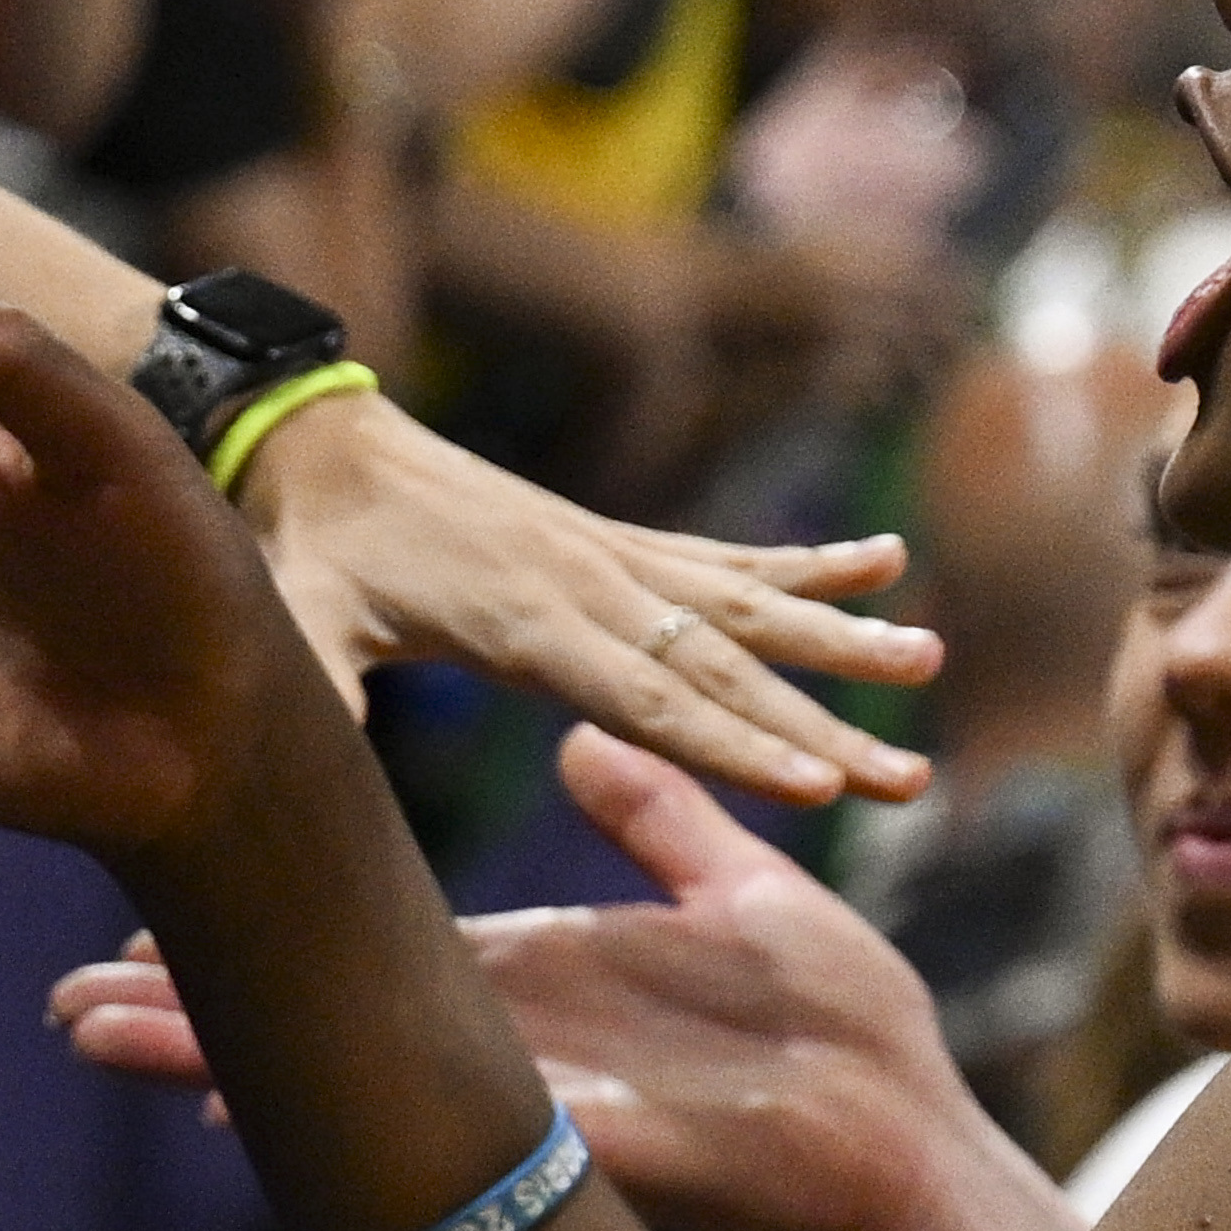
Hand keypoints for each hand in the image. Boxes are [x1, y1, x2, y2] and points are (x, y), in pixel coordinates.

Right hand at [57, 723, 971, 1230]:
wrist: (906, 1128)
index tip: (160, 912)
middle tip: (64, 998)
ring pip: (350, 1069)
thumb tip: (604, 744)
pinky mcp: (579, 1141)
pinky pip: (437, 1122)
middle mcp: (513, 1036)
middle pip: (328, 1008)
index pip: (376, 941)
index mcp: (545, 972)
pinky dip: (341, 1112)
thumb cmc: (840, 1027)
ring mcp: (530, 1096)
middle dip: (197, 1005)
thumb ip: (666, 822)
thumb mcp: (742, 888)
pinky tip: (238, 1100)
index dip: (278, 927)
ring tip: (102, 1041)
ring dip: (223, 1059)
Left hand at [232, 384, 938, 805]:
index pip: (650, 699)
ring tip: (929, 657)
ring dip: (842, 639)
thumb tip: (309, 786)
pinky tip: (886, 559)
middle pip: (728, 668)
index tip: (819, 787)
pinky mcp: (622, 543)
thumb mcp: (300, 631)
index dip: (737, 747)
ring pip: (751, 606)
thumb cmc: (303, 552)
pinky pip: (732, 559)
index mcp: (525, 622)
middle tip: (911, 776)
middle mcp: (592, 584)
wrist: (315, 443)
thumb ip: (320, 706)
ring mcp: (616, 556)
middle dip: (825, 727)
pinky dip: (811, 564)